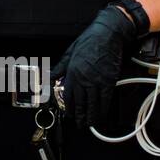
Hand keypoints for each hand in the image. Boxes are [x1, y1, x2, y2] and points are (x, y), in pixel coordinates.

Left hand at [55, 4, 138, 128]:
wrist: (107, 35)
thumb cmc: (88, 41)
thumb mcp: (70, 53)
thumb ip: (60, 68)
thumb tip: (49, 77)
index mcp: (72, 72)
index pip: (68, 95)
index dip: (68, 108)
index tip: (69, 114)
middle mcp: (84, 78)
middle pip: (80, 103)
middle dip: (79, 116)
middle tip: (79, 124)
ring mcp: (97, 81)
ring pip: (93, 104)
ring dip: (91, 116)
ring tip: (89, 124)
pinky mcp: (109, 80)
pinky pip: (105, 99)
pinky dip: (103, 109)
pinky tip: (101, 114)